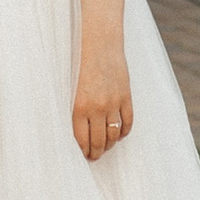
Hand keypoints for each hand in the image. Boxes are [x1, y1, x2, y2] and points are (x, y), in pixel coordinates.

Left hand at [73, 38, 132, 162]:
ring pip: (113, 135)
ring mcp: (113, 103)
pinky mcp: (126, 97)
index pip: (82, 140)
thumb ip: (76, 109)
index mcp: (79, 106)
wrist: (99, 43)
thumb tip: (80, 131)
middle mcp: (97, 108)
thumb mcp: (72, 88)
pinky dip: (124, 132)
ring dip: (110, 145)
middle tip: (95, 156)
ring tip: (106, 147)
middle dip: (97, 153)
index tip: (85, 155)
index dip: (84, 151)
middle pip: (99, 141)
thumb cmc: (80, 63)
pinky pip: (128, 122)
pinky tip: (119, 134)